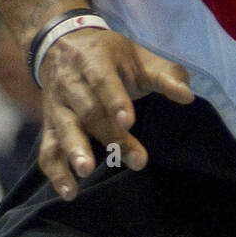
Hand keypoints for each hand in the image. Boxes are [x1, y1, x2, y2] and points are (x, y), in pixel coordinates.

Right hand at [36, 26, 193, 199]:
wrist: (62, 44)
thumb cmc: (110, 55)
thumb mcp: (138, 56)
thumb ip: (165, 75)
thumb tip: (188, 97)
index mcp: (94, 59)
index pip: (103, 80)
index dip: (115, 100)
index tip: (129, 121)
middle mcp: (71, 83)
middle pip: (89, 112)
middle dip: (112, 137)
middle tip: (137, 161)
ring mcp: (57, 106)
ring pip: (64, 130)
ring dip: (75, 152)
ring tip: (86, 171)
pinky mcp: (48, 126)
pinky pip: (47, 150)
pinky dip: (55, 172)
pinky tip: (69, 192)